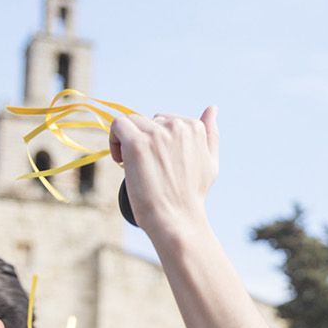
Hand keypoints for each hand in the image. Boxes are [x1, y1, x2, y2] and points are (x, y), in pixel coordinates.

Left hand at [108, 108, 218, 238]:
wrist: (178, 219)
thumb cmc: (192, 195)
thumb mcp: (210, 162)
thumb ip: (211, 134)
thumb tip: (212, 108)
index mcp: (195, 128)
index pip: (167, 120)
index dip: (158, 140)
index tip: (158, 160)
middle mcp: (177, 126)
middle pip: (149, 120)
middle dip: (145, 139)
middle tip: (146, 167)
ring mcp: (157, 134)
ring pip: (132, 122)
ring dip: (128, 140)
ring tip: (131, 164)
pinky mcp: (137, 143)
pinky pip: (118, 125)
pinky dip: (114, 139)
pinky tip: (121, 160)